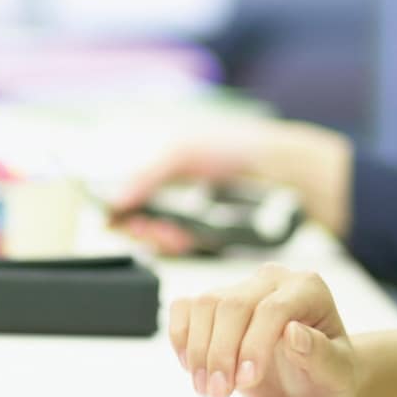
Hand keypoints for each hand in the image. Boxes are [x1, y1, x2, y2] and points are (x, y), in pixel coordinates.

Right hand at [109, 120, 352, 253]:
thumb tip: (117, 199)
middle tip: (147, 226)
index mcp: (162, 170)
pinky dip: (178, 245)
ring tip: (168, 231)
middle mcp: (174, 196)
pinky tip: (183, 238)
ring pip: (160, 238)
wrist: (279, 169)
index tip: (117, 217)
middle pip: (140, 221)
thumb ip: (147, 176)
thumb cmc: (234, 148)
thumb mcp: (182, 154)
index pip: (128, 196)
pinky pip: (183, 247)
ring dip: (158, 238)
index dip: (120, 209)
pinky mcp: (208, 236)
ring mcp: (190, 218)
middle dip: (140, 226)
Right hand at [167, 262, 358, 396]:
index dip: (254, 345)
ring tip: (208, 388)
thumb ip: (321, 356)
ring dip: (198, 350)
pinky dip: (181, 337)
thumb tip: (294, 333)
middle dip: (220, 353)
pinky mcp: (217, 303)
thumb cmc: (329, 377)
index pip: (272, 308)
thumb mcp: (336, 376)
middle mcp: (273, 281)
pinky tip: (191, 366)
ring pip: (204, 304)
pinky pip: (186, 307)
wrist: (314, 382)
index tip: (247, 380)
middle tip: (219, 392)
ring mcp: (242, 288)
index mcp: (308, 289)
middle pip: (232, 304)